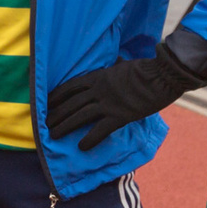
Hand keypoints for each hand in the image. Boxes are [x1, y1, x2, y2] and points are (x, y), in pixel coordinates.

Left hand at [46, 53, 195, 148]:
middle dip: (56, 114)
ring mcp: (109, 103)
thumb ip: (116, 67)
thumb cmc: (146, 69)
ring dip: (65, 126)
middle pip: (71, 103)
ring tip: (53, 135)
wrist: (163, 75)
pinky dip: (90, 139)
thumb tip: (117, 61)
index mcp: (99, 76)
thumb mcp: (124, 65)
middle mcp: (99, 90)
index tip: (45, 103)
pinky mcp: (120, 115)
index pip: (70, 86)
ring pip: (80, 115)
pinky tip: (81, 147)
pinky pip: (101, 129)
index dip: (56, 96)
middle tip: (44, 124)